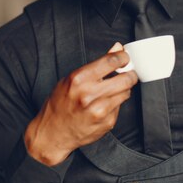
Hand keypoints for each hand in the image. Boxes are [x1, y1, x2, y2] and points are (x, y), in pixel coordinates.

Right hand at [24, 42, 137, 165]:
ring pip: (126, 93)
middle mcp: (89, 95)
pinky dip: (115, 104)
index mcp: (78, 79)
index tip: (125, 57)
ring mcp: (99, 110)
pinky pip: (120, 107)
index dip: (123, 58)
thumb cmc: (59, 104)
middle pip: (125, 79)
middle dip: (129, 74)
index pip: (111, 62)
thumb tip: (116, 49)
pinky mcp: (107, 122)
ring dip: (123, 89)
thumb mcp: (71, 79)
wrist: (53, 132)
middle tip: (127, 73)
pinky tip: (104, 105)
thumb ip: (95, 65)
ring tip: (112, 90)